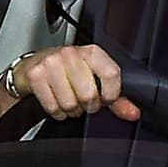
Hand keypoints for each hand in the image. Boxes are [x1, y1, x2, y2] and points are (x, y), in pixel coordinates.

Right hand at [4, 44, 140, 121]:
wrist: (34, 66)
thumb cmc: (68, 72)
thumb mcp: (95, 80)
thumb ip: (116, 98)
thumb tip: (133, 113)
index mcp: (92, 53)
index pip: (111, 74)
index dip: (111, 94)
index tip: (107, 99)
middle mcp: (72, 54)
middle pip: (89, 94)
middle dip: (88, 106)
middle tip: (85, 102)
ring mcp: (52, 63)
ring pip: (70, 103)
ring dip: (72, 110)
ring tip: (71, 101)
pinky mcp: (35, 75)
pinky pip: (52, 106)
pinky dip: (57, 112)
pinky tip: (58, 103)